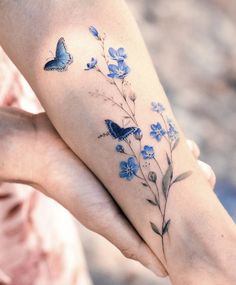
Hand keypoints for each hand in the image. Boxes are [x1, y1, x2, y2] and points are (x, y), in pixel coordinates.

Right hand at [0, 107, 215, 276]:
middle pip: (172, 182)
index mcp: (131, 207)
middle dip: (193, 176)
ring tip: (189, 148)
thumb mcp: (101, 219)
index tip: (206, 197)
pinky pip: (151, 136)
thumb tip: (165, 271)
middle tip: (201, 171)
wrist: (42, 147)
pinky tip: (173, 133)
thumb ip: (131, 243)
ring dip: (181, 153)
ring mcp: (128, 160)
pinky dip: (164, 136)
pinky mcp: (123, 139)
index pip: (170, 210)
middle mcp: (133, 184)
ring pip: (165, 157)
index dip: (193, 206)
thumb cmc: (71, 186)